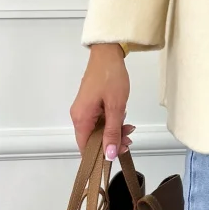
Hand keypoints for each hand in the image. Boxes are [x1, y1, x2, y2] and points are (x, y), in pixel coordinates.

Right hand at [70, 43, 133, 157]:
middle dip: (111, 142)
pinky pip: (99, 120)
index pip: (85, 148)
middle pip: (92, 139)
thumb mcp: (116, 107)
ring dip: (114, 131)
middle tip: (129, 139)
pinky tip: (123, 119)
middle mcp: (79, 116)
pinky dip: (111, 122)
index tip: (116, 156)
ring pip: (98, 130)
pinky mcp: (90, 104)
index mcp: (81, 119)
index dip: (100, 156)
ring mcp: (84, 109)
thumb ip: (112, 132)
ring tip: (130, 128)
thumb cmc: (111, 78)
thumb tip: (108, 156)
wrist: (107, 53)